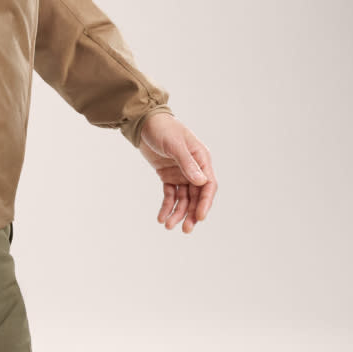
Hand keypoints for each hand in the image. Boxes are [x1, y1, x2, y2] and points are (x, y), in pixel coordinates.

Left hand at [137, 113, 215, 232]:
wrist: (143, 122)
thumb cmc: (163, 128)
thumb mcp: (175, 144)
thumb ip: (187, 163)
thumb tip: (202, 182)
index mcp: (201, 159)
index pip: (208, 185)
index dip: (205, 202)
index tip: (200, 217)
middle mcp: (194, 168)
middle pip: (197, 196)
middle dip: (191, 213)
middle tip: (185, 229)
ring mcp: (181, 173)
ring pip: (184, 198)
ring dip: (178, 212)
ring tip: (168, 225)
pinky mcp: (168, 175)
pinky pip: (170, 194)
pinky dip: (167, 206)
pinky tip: (161, 217)